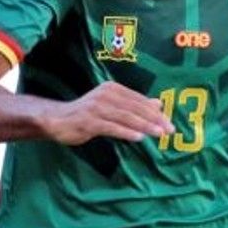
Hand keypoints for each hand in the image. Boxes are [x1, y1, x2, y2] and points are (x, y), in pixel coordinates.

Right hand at [40, 82, 173, 145]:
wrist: (56, 119)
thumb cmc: (87, 115)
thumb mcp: (112, 107)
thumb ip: (134, 105)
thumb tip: (158, 104)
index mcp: (113, 89)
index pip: (139, 100)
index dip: (156, 112)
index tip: (170, 124)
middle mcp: (106, 94)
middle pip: (135, 108)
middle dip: (154, 119)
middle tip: (169, 130)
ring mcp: (96, 107)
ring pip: (126, 117)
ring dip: (144, 125)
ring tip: (159, 134)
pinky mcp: (88, 121)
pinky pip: (111, 127)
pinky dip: (126, 132)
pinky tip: (138, 137)